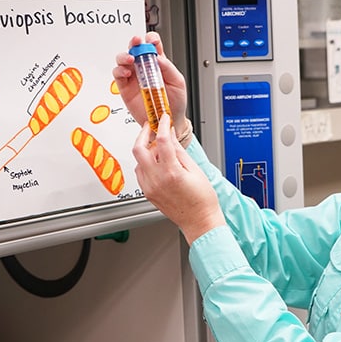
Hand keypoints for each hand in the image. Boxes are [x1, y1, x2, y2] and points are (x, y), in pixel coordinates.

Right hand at [113, 32, 188, 135]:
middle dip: (135, 43)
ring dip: (124, 56)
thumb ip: (168, 69)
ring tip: (131, 59)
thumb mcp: (178, 83)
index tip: (152, 40)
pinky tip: (127, 73)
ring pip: (123, 60)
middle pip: (135, 49)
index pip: (152, 46)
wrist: (168, 121)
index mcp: (158, 64)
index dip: (150, 40)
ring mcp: (134, 77)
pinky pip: (118, 76)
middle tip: (137, 42)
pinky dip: (119, 71)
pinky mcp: (125, 88)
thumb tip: (158, 58)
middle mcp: (144, 68)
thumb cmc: (175, 102)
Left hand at [132, 113, 225, 243]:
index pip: (163, 140)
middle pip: (139, 148)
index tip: (163, 119)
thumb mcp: (195, 171)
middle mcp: (157, 179)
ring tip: (159, 148)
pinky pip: (140, 172)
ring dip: (145, 150)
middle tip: (151, 127)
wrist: (199, 221)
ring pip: (138, 160)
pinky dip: (145, 163)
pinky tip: (157, 163)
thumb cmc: (202, 200)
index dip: (162, 126)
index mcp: (171, 172)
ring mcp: (150, 187)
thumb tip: (171, 137)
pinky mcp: (148, 193)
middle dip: (143, 134)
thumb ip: (179, 152)